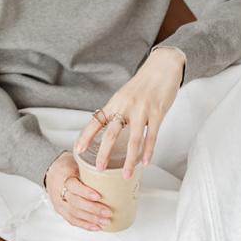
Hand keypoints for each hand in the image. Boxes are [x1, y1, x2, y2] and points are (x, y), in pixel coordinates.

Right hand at [44, 151, 113, 230]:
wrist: (51, 173)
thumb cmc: (67, 166)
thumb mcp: (77, 162)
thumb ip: (89, 168)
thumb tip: (111, 169)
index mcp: (64, 177)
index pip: (73, 186)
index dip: (85, 192)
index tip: (98, 196)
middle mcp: (60, 192)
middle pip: (75, 203)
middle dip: (93, 209)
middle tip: (108, 212)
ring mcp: (60, 204)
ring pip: (75, 214)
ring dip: (91, 220)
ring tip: (106, 221)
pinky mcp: (62, 212)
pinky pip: (73, 221)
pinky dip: (86, 225)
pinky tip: (96, 227)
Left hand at [75, 47, 184, 178]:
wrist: (163, 66)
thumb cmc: (145, 82)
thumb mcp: (126, 94)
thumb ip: (120, 110)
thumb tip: (112, 129)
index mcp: (116, 102)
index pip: (97, 120)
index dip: (86, 135)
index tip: (78, 149)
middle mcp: (126, 106)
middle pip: (111, 133)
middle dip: (104, 153)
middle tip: (99, 169)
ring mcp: (142, 110)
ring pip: (133, 140)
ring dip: (129, 160)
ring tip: (126, 175)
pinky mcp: (157, 112)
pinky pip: (151, 136)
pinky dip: (148, 151)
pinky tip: (146, 163)